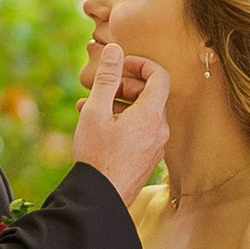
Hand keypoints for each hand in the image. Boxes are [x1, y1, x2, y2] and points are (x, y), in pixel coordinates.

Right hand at [70, 38, 170, 202]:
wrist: (101, 199)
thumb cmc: (97, 155)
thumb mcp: (96, 110)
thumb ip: (107, 78)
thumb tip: (115, 50)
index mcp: (152, 115)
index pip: (160, 76)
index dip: (140, 64)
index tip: (120, 64)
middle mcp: (159, 130)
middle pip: (150, 94)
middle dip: (124, 85)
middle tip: (101, 88)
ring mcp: (155, 146)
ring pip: (142, 113)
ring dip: (118, 104)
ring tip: (89, 106)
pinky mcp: (147, 158)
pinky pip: (139, 130)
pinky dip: (121, 121)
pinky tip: (96, 125)